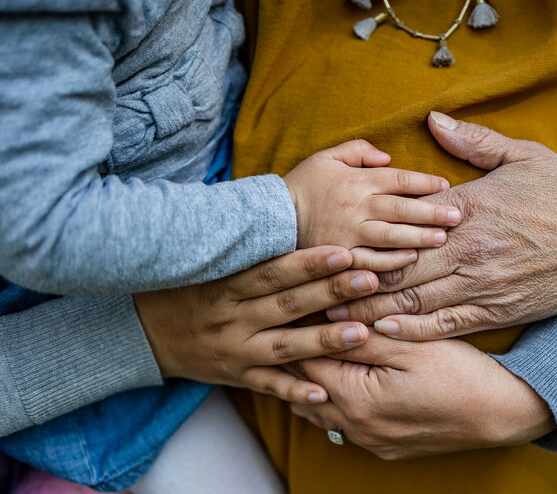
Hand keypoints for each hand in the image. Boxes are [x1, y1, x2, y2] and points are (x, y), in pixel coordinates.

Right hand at [135, 246, 380, 404]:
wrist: (142, 332)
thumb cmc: (188, 287)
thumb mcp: (210, 263)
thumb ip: (249, 247)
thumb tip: (285, 207)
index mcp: (226, 284)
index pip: (272, 271)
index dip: (308, 263)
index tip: (344, 252)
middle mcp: (231, 317)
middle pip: (286, 304)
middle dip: (329, 293)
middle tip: (369, 280)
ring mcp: (234, 349)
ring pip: (283, 347)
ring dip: (323, 341)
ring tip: (361, 332)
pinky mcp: (235, 376)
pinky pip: (267, 386)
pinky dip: (293, 392)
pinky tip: (323, 395)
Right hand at [284, 140, 462, 257]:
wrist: (269, 217)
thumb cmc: (302, 186)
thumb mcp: (326, 157)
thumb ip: (358, 151)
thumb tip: (387, 156)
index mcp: (356, 180)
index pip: (398, 179)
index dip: (424, 182)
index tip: (445, 185)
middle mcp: (356, 206)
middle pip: (401, 208)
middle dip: (432, 212)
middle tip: (458, 216)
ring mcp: (348, 233)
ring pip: (391, 235)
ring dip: (419, 237)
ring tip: (443, 239)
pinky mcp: (340, 257)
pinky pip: (370, 261)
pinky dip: (391, 261)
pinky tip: (411, 260)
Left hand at [289, 332, 554, 459]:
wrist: (500, 414)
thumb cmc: (462, 375)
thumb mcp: (412, 345)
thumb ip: (364, 334)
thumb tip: (326, 317)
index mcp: (357, 400)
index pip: (306, 362)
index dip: (297, 330)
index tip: (294, 307)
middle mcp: (356, 428)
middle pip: (305, 389)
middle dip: (297, 356)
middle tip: (293, 324)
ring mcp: (371, 441)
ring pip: (320, 410)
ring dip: (312, 381)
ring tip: (310, 348)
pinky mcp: (385, 447)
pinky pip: (343, 424)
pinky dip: (333, 400)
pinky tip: (340, 378)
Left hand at [327, 112, 556, 339]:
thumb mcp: (523, 155)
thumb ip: (473, 141)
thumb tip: (434, 121)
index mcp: (468, 209)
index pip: (402, 227)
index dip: (362, 239)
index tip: (328, 247)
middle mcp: (467, 251)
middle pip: (396, 268)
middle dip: (354, 280)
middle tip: (313, 288)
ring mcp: (481, 285)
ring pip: (413, 301)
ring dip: (371, 308)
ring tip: (334, 313)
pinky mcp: (497, 311)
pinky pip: (445, 326)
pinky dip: (410, 330)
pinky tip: (382, 331)